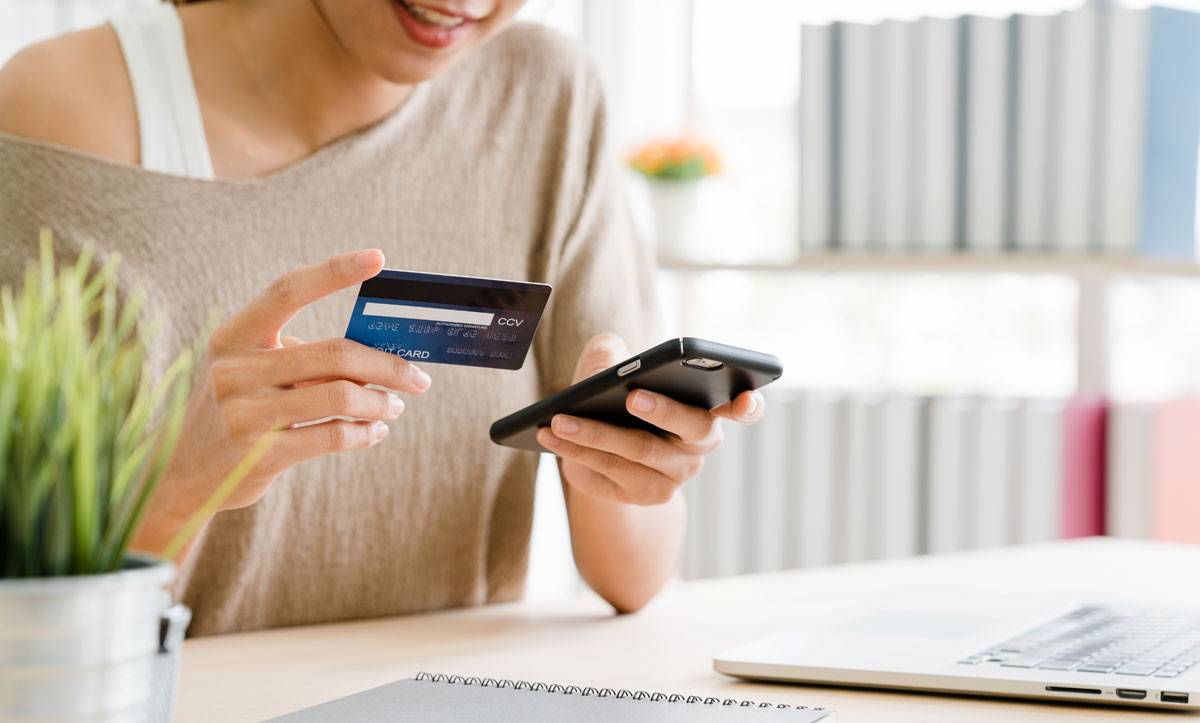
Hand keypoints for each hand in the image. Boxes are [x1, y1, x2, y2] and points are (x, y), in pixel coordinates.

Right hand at [152, 249, 431, 527]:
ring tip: (394, 406)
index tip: (377, 257)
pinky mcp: (261, 454)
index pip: (288, 290)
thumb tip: (377, 351)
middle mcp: (235, 369)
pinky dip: (365, 433)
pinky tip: (375, 431)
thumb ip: (300, 356)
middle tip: (418, 378)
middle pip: (334, 353)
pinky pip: (333, 435)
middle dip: (388, 365)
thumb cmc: (235, 409)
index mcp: (234, 335)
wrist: (182, 474)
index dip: (334, 271)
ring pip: (341, 395)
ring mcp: (246, 413)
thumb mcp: (249, 371)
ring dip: (381, 402)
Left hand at [537, 334, 764, 505]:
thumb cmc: (616, 395)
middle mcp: (699, 445)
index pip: (745, 409)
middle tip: (633, 396)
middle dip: (664, 410)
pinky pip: (609, 471)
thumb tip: (606, 367)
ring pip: (638, 451)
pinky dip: (576, 450)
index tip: (744, 397)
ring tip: (561, 418)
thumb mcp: (611, 365)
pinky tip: (550, 434)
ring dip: (595, 432)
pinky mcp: (643, 494)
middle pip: (691, 428)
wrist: (603, 451)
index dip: (749, 404)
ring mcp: (674, 475)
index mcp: (709, 408)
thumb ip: (611, 354)